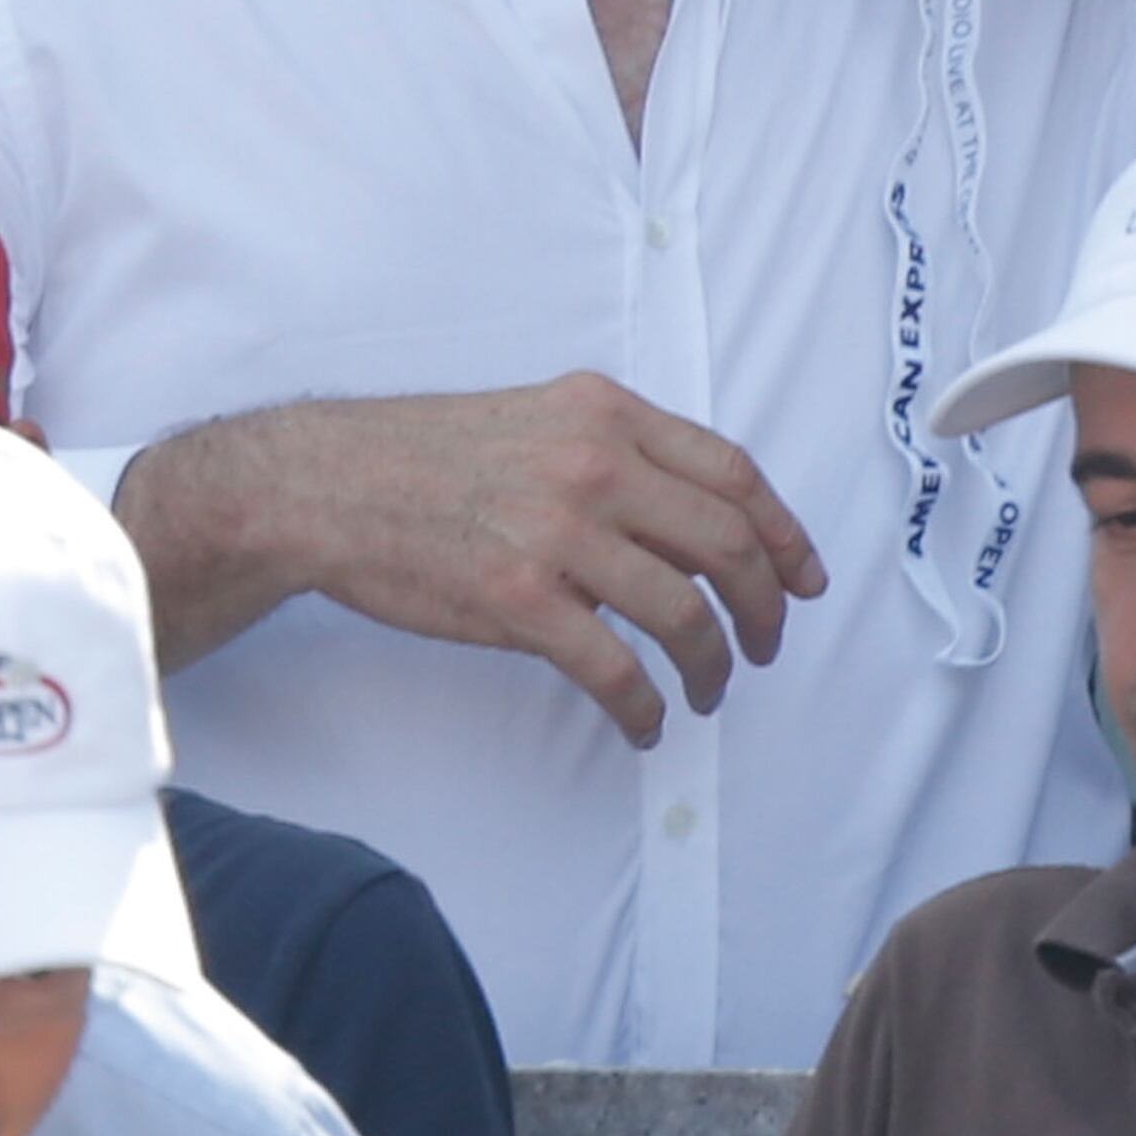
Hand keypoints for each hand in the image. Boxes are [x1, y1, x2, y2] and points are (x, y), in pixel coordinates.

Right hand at [123, 374, 829, 745]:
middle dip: (764, 608)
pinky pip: (614, 667)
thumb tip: (687, 519)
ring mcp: (558, 532)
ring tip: (707, 691)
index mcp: (607, 413)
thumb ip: (615, 452)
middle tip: (764, 646)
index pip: (734, 473)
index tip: (806, 578)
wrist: (329, 483)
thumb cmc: (427, 455)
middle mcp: (595, 464)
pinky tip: (643, 722)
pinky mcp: (519, 599)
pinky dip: (644, 706)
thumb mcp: (539, 417)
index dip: (784, 533)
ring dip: (712, 665)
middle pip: (726, 545)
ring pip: (684, 613)